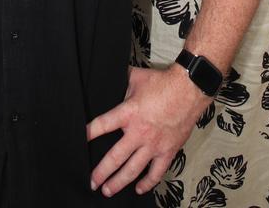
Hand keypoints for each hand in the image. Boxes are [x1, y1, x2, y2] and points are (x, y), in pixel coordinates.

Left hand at [86, 65, 209, 196]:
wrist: (189, 90)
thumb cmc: (163, 83)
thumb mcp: (136, 77)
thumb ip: (122, 82)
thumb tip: (111, 78)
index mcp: (128, 113)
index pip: (103, 125)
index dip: (89, 133)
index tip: (80, 141)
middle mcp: (139, 132)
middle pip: (115, 157)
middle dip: (101, 172)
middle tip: (92, 182)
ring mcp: (153, 145)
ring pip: (133, 170)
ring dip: (119, 182)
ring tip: (107, 191)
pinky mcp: (167, 151)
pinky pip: (156, 172)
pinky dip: (147, 183)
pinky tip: (139, 189)